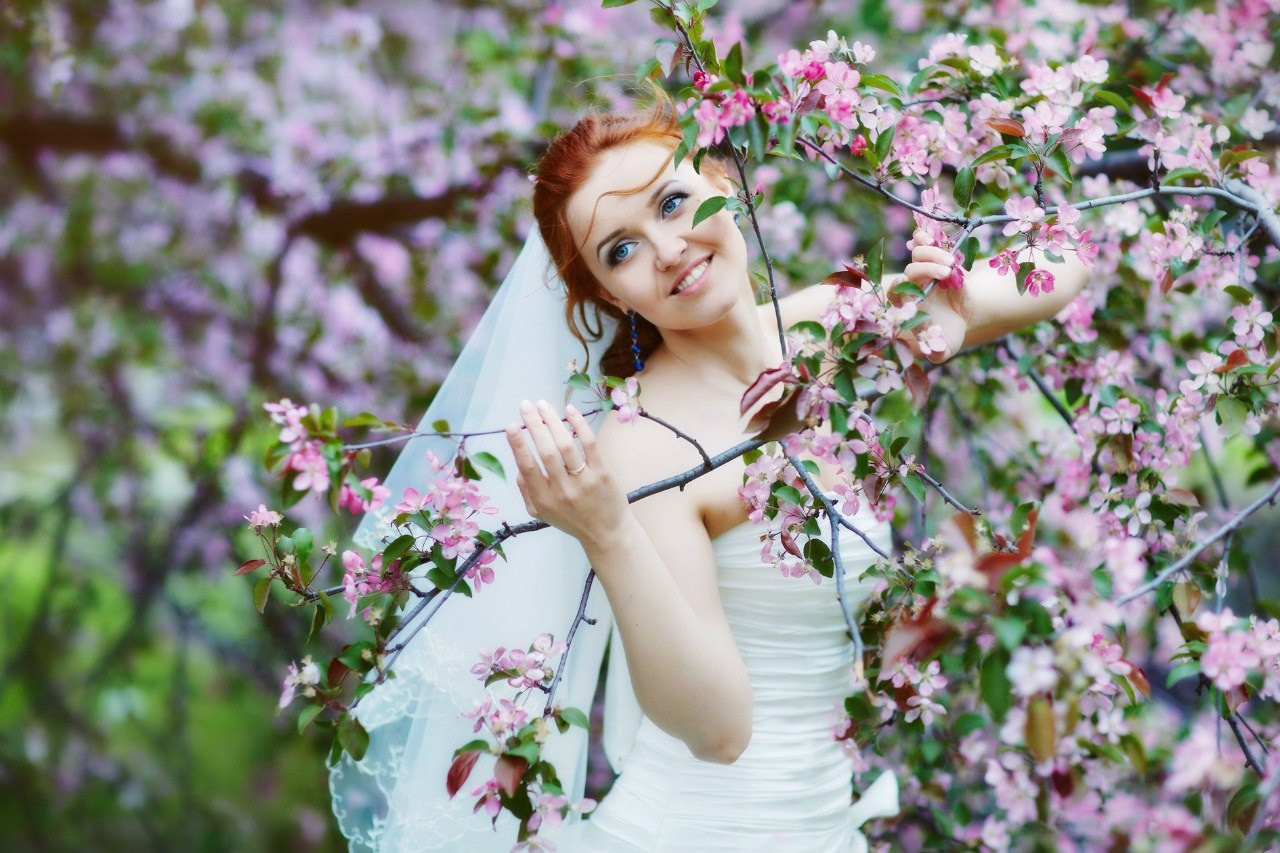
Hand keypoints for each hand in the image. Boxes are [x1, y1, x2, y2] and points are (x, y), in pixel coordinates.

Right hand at [505, 400, 628, 547]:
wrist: (606, 534)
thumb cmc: (571, 520)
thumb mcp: (541, 513)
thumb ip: (526, 491)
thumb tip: (518, 465)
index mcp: (543, 499)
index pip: (527, 467)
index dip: (518, 445)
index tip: (512, 425)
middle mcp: (562, 490)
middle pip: (546, 451)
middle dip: (534, 425)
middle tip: (526, 406)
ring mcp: (584, 481)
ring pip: (565, 445)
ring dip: (552, 421)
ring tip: (543, 405)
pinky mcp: (602, 473)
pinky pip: (589, 444)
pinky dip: (579, 424)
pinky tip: (569, 410)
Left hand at [904, 229, 970, 361]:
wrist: (961, 320)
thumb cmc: (947, 336)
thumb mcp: (944, 349)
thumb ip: (937, 353)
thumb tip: (933, 351)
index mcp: (907, 306)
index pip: (896, 294)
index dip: (903, 290)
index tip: (919, 293)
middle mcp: (912, 287)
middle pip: (910, 272)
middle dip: (926, 270)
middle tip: (946, 273)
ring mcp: (924, 271)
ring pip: (918, 255)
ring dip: (932, 254)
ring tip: (950, 262)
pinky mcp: (938, 260)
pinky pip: (925, 245)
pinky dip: (925, 238)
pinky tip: (930, 237)